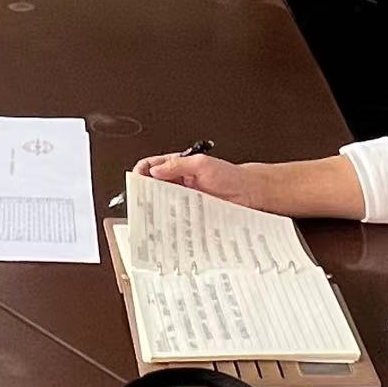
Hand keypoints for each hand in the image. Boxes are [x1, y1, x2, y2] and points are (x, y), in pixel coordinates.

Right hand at [130, 153, 268, 210]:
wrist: (250, 193)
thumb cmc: (230, 176)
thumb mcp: (202, 164)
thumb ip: (178, 164)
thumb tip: (155, 169)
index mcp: (179, 165)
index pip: (152, 165)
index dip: (142, 171)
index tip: (137, 179)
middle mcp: (179, 182)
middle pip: (153, 185)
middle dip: (145, 191)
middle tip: (141, 198)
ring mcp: (185, 198)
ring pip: (162, 202)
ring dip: (156, 207)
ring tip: (152, 211)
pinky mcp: (192, 213)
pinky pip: (176, 216)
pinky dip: (170, 219)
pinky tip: (167, 221)